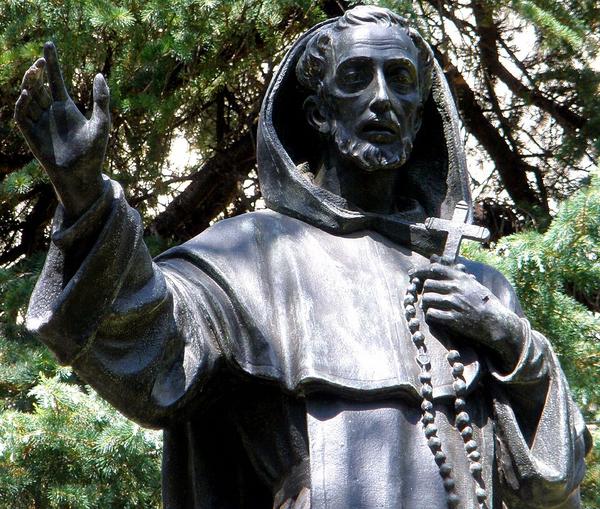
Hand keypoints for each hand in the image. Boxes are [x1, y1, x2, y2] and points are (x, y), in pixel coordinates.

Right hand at [14, 42, 109, 218]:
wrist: (82, 176)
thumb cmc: (94, 153)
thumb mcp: (101, 123)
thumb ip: (101, 100)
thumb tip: (100, 74)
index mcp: (65, 107)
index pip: (55, 80)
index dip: (52, 62)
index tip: (49, 44)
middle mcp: (49, 112)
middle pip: (39, 85)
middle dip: (38, 71)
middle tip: (42, 61)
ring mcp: (39, 122)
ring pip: (29, 96)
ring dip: (30, 83)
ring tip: (36, 71)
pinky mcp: (31, 135)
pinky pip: (22, 116)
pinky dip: (23, 104)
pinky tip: (29, 94)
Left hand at [411, 262, 523, 369]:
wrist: (496, 322)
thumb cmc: (484, 301)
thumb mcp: (472, 283)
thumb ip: (453, 272)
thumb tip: (434, 258)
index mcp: (461, 278)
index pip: (434, 269)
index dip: (420, 271)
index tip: (412, 274)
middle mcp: (456, 289)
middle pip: (427, 284)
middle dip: (424, 290)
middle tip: (426, 295)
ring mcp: (454, 304)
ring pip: (427, 299)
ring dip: (425, 303)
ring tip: (429, 305)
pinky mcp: (453, 319)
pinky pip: (432, 314)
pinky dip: (430, 315)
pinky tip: (434, 315)